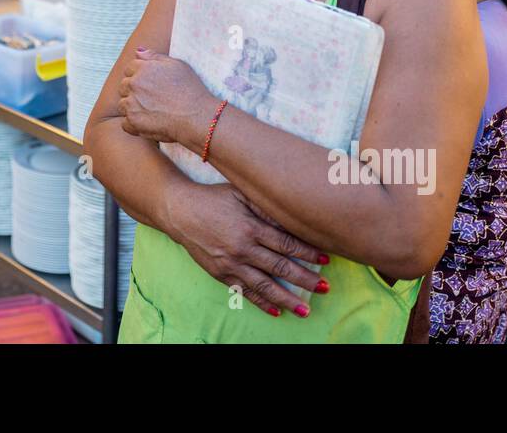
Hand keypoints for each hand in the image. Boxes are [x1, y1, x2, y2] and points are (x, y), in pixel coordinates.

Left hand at [118, 47, 208, 148]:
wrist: (195, 116)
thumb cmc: (190, 89)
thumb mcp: (177, 65)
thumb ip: (154, 56)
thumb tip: (138, 51)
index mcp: (143, 69)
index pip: (130, 68)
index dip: (138, 76)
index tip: (149, 84)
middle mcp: (134, 84)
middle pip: (124, 86)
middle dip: (133, 91)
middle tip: (150, 99)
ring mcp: (131, 104)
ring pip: (122, 105)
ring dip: (132, 108)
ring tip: (150, 112)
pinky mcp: (133, 122)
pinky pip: (125, 123)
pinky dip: (133, 125)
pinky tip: (148, 123)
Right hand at [169, 182, 329, 317]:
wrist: (180, 212)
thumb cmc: (213, 199)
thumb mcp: (240, 195)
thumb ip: (265, 207)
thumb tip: (292, 216)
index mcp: (250, 227)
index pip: (286, 244)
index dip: (308, 252)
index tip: (326, 259)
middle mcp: (242, 249)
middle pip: (280, 268)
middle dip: (305, 279)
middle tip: (325, 288)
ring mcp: (231, 265)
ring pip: (265, 286)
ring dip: (287, 299)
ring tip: (306, 310)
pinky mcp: (221, 274)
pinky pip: (245, 292)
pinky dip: (262, 303)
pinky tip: (277, 312)